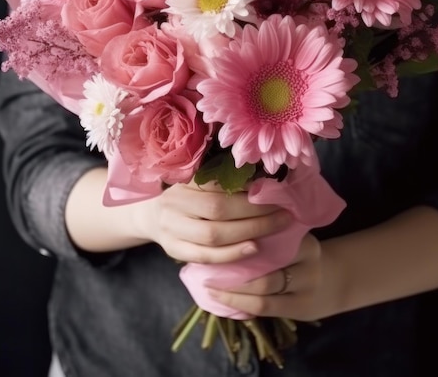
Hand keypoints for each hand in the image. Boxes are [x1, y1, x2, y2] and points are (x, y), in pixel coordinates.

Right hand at [136, 180, 292, 264]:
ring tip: (275, 228)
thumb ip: (222, 181)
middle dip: (255, 214)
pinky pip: (205, 257)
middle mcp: (174, 205)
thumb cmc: (186, 196)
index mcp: (183, 183)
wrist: (152, 216)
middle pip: (218, 212)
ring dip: (248, 233)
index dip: (247, 192)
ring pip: (213, 236)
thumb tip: (261, 180)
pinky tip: (253, 249)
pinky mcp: (174, 251)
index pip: (218, 188)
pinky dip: (231, 254)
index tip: (274, 193)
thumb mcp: (198, 182)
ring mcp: (172, 230)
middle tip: (284, 213)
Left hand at [205, 233, 339, 321]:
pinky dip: (241, 304)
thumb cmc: (300, 252)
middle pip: (267, 267)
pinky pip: (265, 308)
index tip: (216, 236)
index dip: (243, 239)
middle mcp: (309, 264)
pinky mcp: (301, 309)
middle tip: (206, 267)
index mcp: (305, 241)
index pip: (273, 239)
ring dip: (233, 291)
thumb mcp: (293, 235)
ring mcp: (307, 289)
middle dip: (233, 270)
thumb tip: (224, 221)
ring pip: (264, 292)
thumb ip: (269, 230)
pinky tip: (223, 299)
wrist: (335, 280)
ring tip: (209, 285)